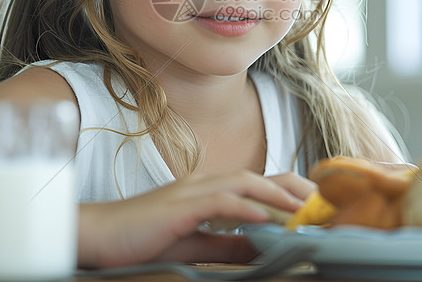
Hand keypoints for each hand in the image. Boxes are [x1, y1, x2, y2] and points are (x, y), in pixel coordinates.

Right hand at [77, 169, 310, 267]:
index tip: (317, 207)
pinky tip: (266, 218)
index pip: (258, 183)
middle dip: (295, 187)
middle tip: (326, 204)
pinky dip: (246, 207)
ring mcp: (191, 191)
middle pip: (260, 176)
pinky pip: (220, 201)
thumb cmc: (140, 238)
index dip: (289, 191)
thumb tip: (263, 246)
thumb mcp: (193, 242)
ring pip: (245, 183)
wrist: (95, 234)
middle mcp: (204, 184)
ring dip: (278, 195)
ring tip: (307, 210)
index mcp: (208, 191)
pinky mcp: (179, 206)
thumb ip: (228, 242)